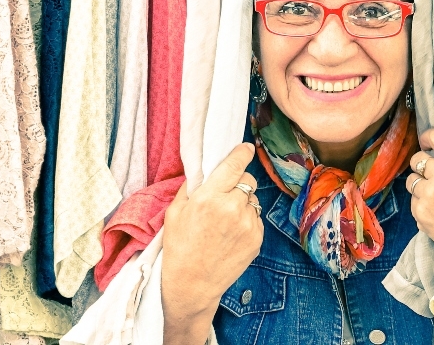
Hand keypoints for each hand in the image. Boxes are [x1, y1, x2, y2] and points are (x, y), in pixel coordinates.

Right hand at [162, 143, 263, 341]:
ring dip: (242, 204)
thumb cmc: (179, 248)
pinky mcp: (258, 237)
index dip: (242, 153)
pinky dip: (247, 221)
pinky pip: (256, 218)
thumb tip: (205, 168)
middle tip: (224, 196)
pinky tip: (230, 235)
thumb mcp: (175, 213)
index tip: (246, 148)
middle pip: (248, 180)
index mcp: (209, 198)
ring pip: (253, 199)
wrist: (192, 284)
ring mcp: (248, 223)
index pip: (234, 165)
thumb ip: (192, 188)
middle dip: (238, 183)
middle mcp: (232, 207)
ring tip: (224, 222)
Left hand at [406, 128, 433, 261]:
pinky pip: (413, 200)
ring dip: (420, 184)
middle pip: (418, 158)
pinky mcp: (419, 213)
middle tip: (432, 172)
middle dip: (423, 164)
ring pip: (411, 180)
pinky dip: (421, 203)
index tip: (428, 142)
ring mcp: (428, 195)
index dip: (429, 137)